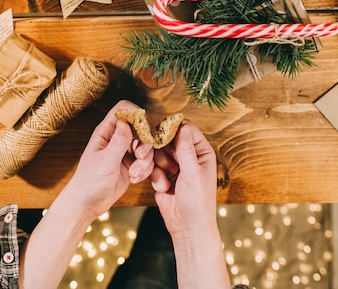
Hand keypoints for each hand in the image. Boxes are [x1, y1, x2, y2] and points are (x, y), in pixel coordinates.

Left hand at [69, 100, 153, 219]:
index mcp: (105, 132)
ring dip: (145, 160)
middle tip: (140, 157)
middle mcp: (116, 138)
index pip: (122, 110)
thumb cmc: (89, 182)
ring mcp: (124, 150)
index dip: (136, 114)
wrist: (87, 204)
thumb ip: (118, 142)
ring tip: (134, 174)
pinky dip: (145, 169)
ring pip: (145, 145)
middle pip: (139, 127)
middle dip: (144, 143)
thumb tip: (125, 121)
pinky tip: (134, 179)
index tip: (143, 129)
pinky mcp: (131, 163)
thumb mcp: (105, 162)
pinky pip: (146, 160)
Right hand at [150, 120, 217, 239]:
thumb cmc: (198, 202)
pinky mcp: (162, 174)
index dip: (173, 129)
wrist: (187, 228)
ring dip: (158, 165)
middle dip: (162, 149)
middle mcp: (188, 155)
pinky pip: (152, 166)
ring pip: (158, 152)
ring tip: (166, 180)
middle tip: (161, 160)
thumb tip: (182, 124)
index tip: (161, 133)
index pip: (186, 129)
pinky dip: (155, 177)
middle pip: (168, 138)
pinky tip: (164, 189)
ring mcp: (174, 164)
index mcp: (201, 151)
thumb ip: (185, 148)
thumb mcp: (193, 173)